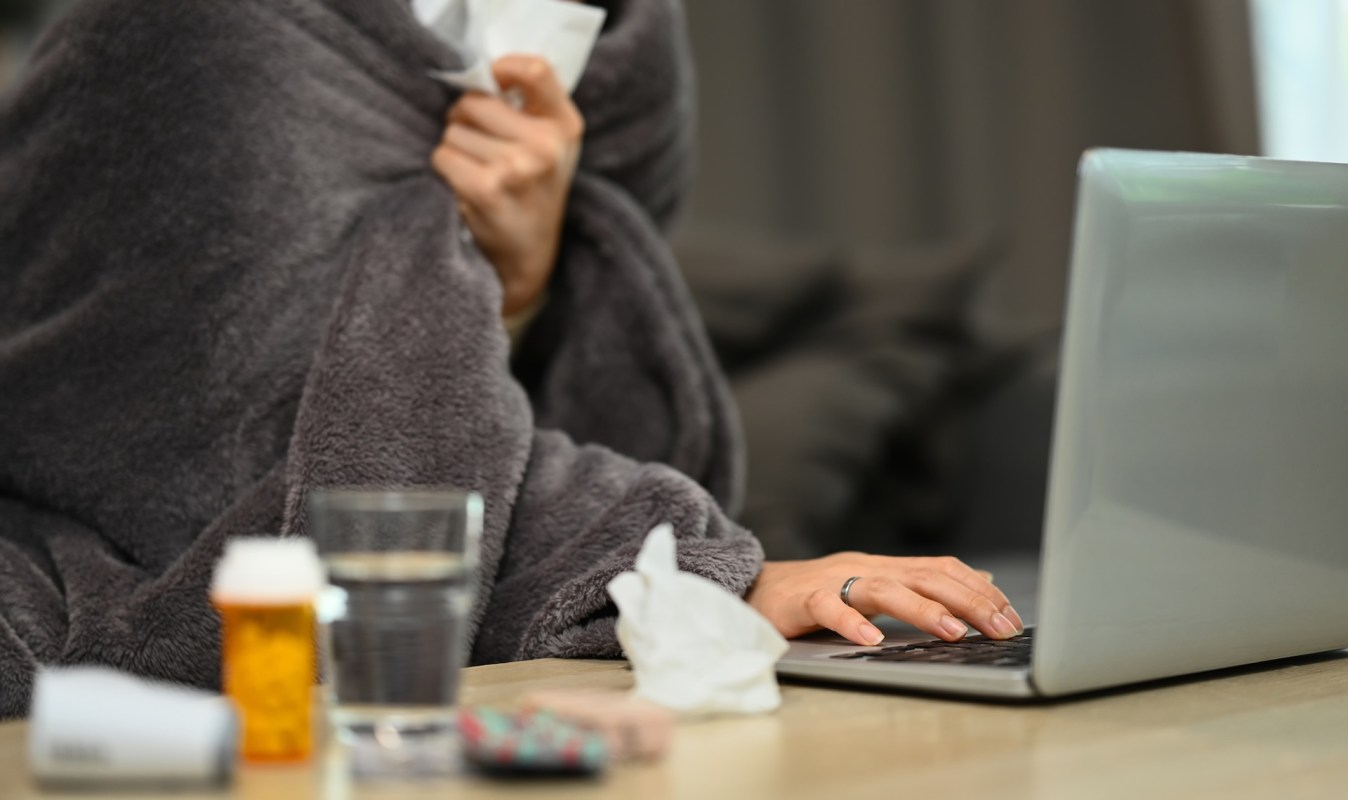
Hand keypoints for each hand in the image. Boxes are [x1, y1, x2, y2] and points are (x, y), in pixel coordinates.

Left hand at [431, 55, 583, 316]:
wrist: (528, 259)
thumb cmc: (532, 192)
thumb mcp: (550, 146)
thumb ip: (530, 105)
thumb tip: (480, 71)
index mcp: (565, 126)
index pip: (533, 69)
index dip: (500, 69)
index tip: (491, 84)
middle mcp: (547, 145)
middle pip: (475, 101)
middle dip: (466, 120)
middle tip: (481, 148)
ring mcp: (518, 168)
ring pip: (454, 130)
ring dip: (455, 150)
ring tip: (478, 174)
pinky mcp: (487, 190)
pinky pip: (443, 156)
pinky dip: (445, 171)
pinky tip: (466, 190)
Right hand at [746, 553, 1024, 645]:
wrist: (749, 588)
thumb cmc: (812, 595)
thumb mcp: (870, 586)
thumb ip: (918, 586)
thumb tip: (979, 584)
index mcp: (883, 567)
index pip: (940, 569)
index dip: (978, 589)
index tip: (1010, 615)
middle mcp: (863, 568)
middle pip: (923, 576)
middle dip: (966, 600)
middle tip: (999, 626)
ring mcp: (832, 581)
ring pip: (883, 589)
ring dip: (921, 610)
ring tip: (951, 632)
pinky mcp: (800, 600)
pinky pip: (827, 608)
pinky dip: (850, 623)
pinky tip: (870, 641)